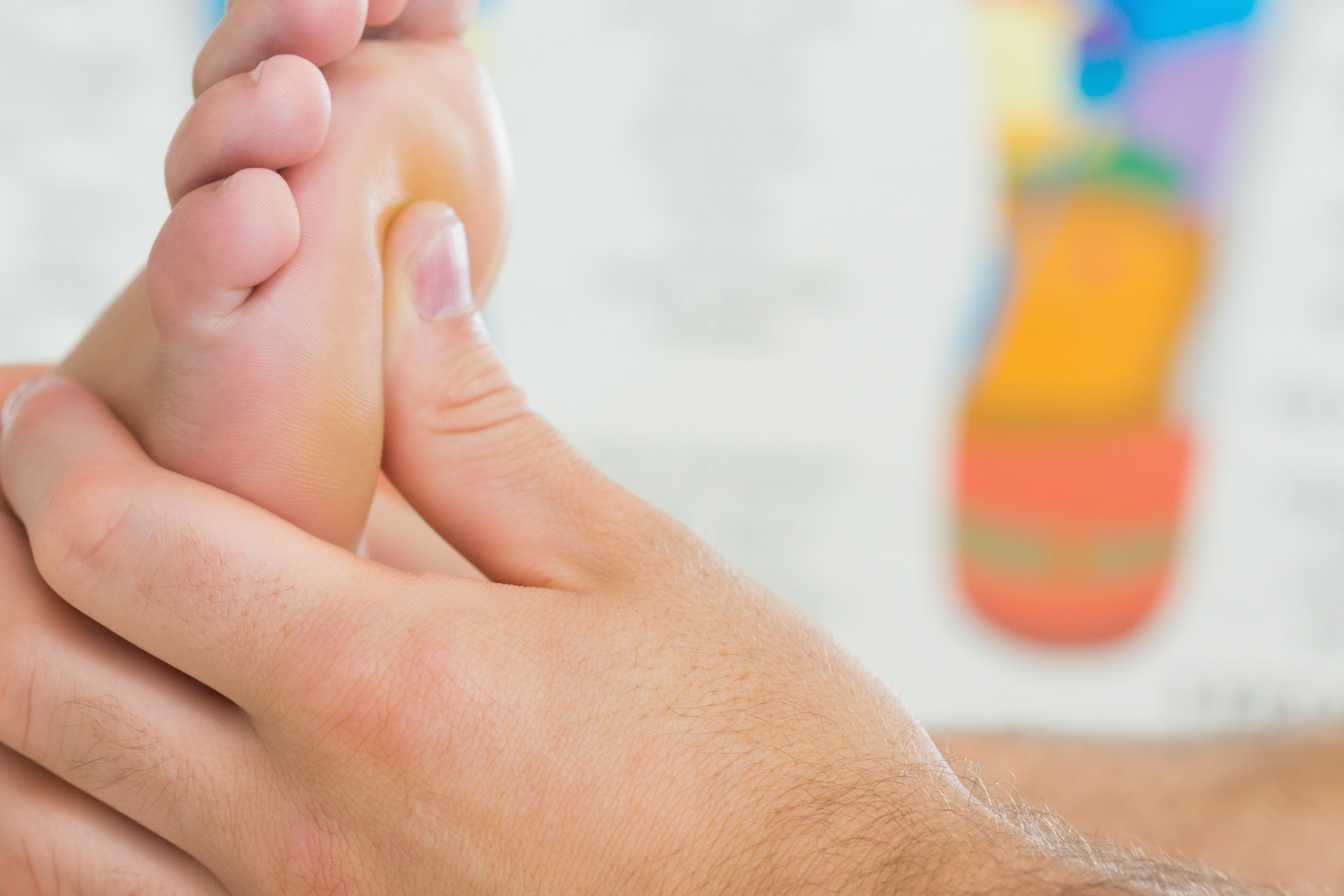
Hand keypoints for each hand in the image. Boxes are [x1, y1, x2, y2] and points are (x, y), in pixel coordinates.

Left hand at [0, 207, 1008, 893]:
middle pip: (34, 680)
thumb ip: (478, 418)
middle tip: (14, 475)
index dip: (52, 452)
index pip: (121, 546)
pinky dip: (59, 833)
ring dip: (4, 700)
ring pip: (36, 826)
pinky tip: (96, 769)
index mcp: (384, 685)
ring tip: (30, 608)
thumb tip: (405, 264)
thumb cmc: (757, 747)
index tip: (45, 402)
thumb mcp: (628, 561)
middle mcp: (306, 829)